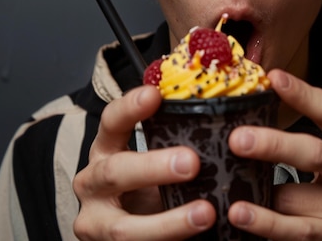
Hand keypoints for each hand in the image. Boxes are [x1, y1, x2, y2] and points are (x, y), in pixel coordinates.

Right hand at [72, 85, 215, 239]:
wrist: (125, 231)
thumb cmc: (147, 185)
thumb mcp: (153, 160)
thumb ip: (176, 142)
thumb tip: (229, 118)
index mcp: (105, 150)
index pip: (111, 121)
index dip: (130, 107)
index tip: (154, 94)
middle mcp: (92, 183)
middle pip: (116, 172)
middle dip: (154, 168)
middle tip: (192, 162)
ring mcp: (95, 223)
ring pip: (125, 228)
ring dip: (168, 223)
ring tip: (206, 213)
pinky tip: (200, 236)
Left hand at [227, 69, 321, 240]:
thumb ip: (310, 120)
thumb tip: (258, 94)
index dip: (302, 93)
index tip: (273, 78)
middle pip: (313, 154)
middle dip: (273, 146)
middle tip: (238, 139)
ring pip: (296, 199)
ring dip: (261, 195)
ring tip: (231, 194)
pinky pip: (295, 232)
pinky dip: (266, 225)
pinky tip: (242, 216)